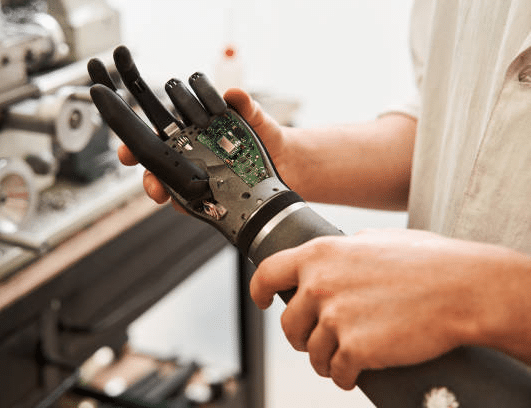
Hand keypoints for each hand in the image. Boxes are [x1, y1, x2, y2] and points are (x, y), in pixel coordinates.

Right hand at [118, 88, 286, 204]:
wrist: (289, 162)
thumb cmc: (267, 135)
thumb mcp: (256, 116)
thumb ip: (245, 105)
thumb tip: (233, 93)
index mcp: (193, 128)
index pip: (158, 131)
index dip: (136, 138)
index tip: (126, 148)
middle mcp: (191, 153)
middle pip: (157, 163)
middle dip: (146, 172)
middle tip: (147, 178)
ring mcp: (200, 176)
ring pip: (169, 184)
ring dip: (161, 190)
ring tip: (162, 193)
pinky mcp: (212, 195)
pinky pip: (191, 202)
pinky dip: (186, 204)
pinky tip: (189, 204)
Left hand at [249, 228, 530, 389]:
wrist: (463, 288)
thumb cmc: (428, 261)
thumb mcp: (377, 239)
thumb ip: (346, 247)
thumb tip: (335, 252)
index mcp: (320, 255)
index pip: (268, 272)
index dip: (259, 290)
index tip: (262, 301)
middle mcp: (319, 285)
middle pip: (289, 323)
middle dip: (300, 336)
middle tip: (315, 339)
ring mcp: (335, 318)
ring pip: (312, 353)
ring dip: (325, 359)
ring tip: (341, 357)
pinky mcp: (355, 348)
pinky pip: (337, 372)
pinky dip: (344, 376)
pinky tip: (354, 372)